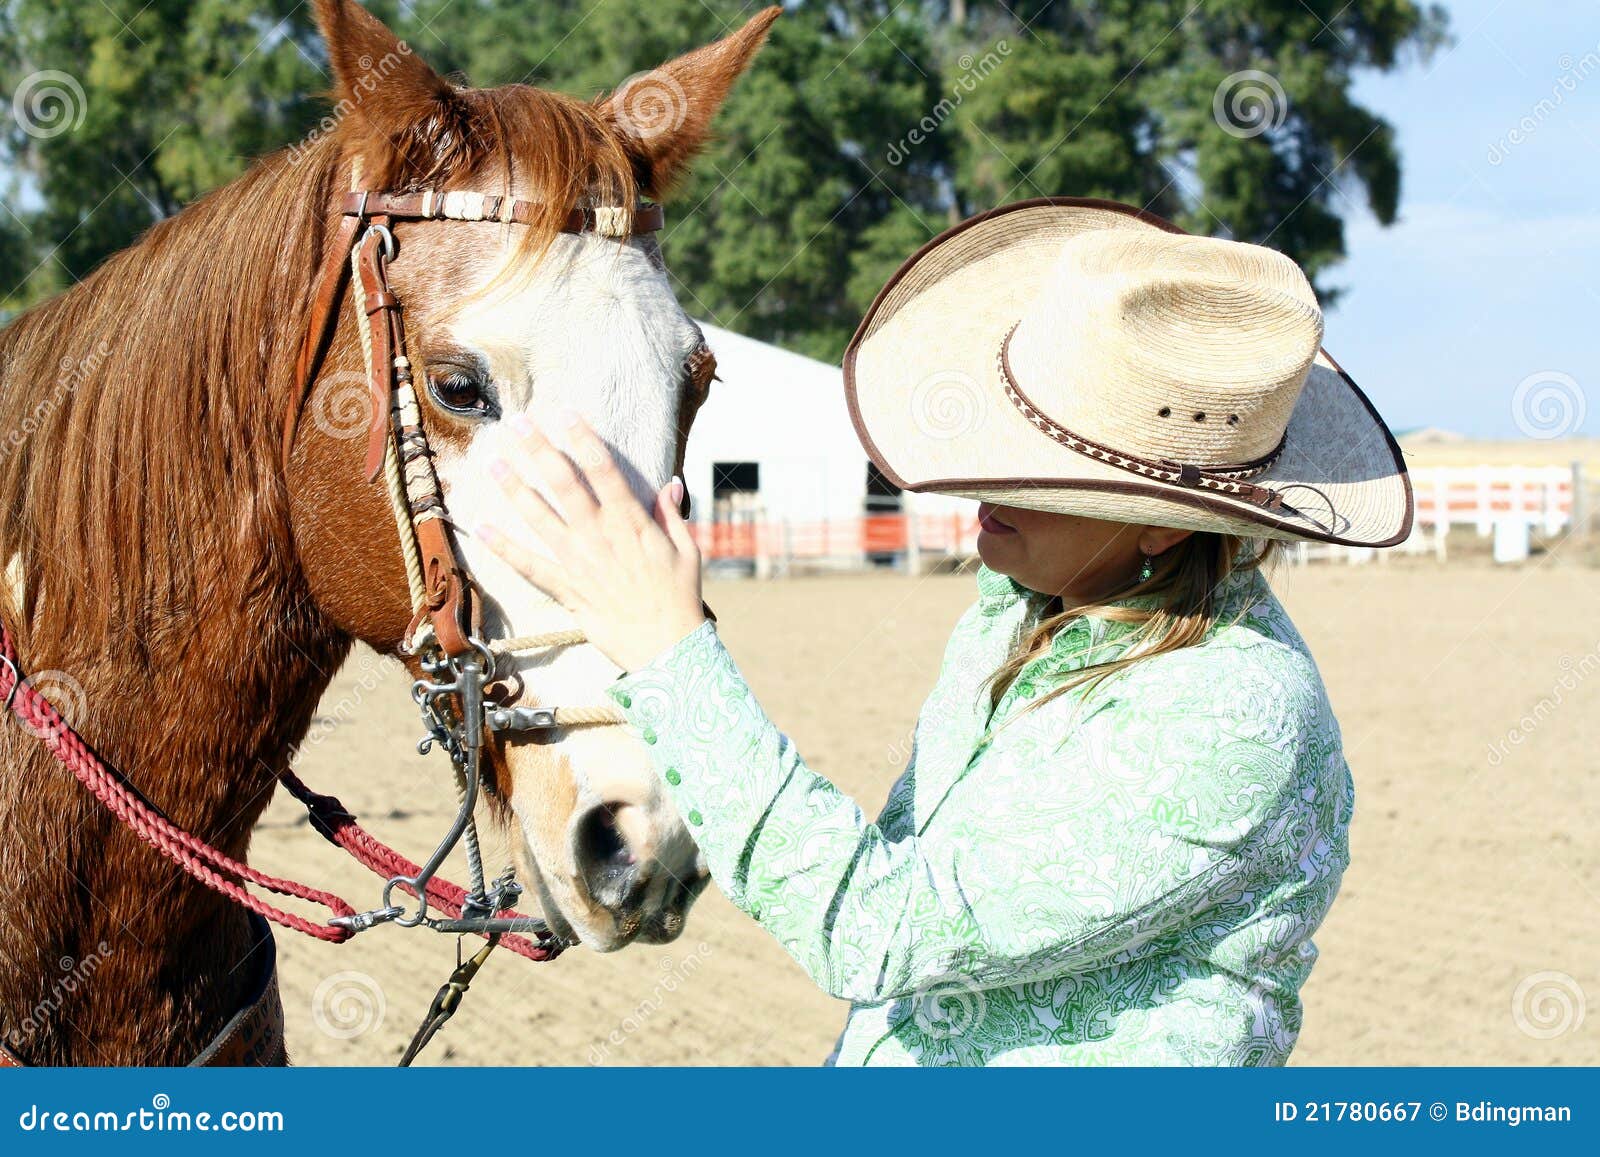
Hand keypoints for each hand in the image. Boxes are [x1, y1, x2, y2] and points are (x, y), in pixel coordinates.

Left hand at [477, 411, 705, 672]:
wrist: (667, 650)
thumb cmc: (680, 599)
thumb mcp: (688, 552)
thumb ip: (672, 516)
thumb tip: (670, 485)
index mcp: (632, 523)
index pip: (603, 470)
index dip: (582, 438)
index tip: (564, 413)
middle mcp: (600, 536)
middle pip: (563, 484)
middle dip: (539, 449)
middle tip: (518, 422)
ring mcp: (579, 562)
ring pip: (539, 517)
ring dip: (514, 488)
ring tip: (493, 462)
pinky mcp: (566, 590)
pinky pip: (528, 566)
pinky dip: (502, 547)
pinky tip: (479, 527)